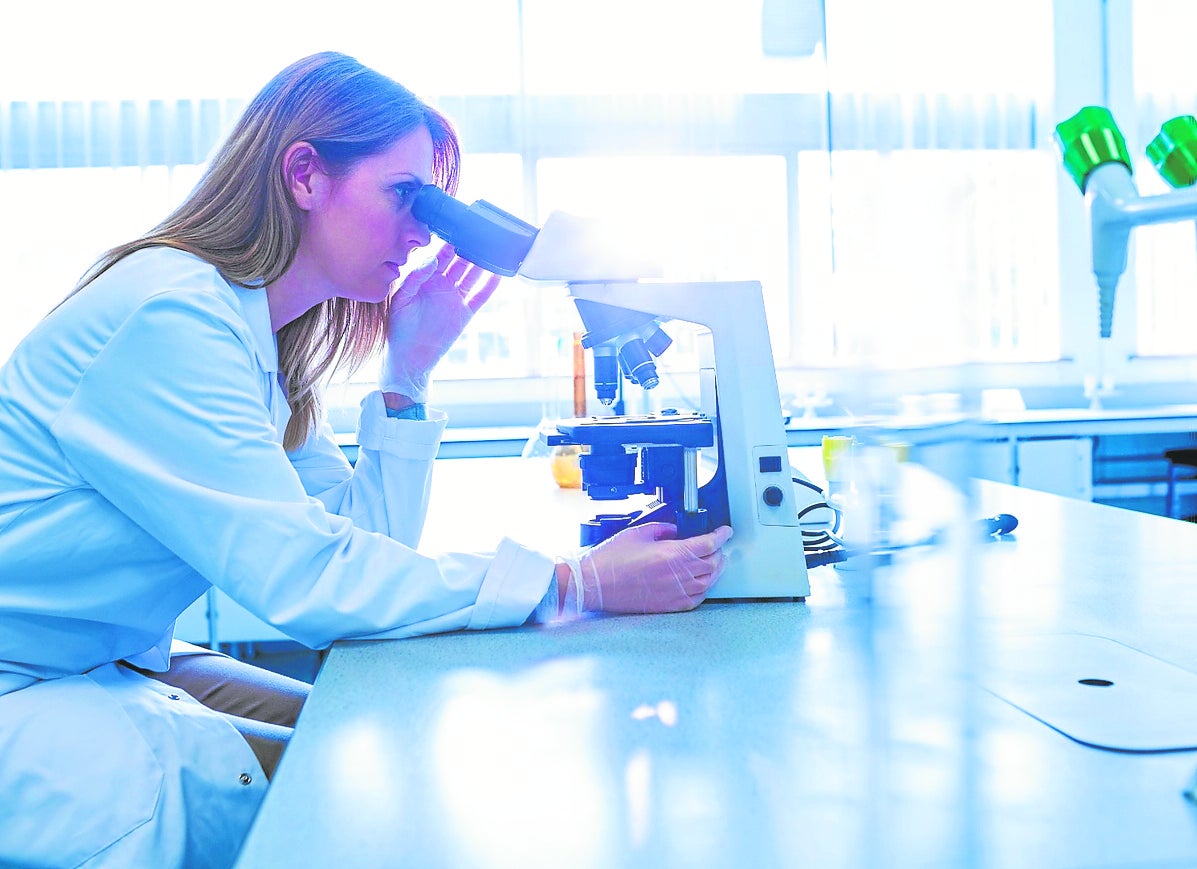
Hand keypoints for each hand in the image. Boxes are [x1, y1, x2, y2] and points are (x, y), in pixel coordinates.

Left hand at [380, 243, 500, 401]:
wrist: (410, 357)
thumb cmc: (400, 327)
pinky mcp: (465, 313)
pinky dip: (490, 286)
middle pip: (460, 262)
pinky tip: (498, 273)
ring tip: (493, 248)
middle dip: (469, 248)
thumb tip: (432, 260)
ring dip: (482, 263)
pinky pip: (480, 296)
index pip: (440, 256)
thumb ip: (415, 277)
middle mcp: (442, 285)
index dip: (449, 243)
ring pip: (472, 276)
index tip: (457, 229)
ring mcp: (455, 298)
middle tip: (480, 234)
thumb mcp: (401, 298)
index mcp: (425, 278)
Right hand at [557, 523, 733, 615]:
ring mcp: (674, 593)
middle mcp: (677, 575)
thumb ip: (662, 529)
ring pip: (708, 582)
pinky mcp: (668, 606)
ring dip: (715, 571)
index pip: (708, 544)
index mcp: (671, 554)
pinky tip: (702, 583)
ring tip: (714, 563)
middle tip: (718, 546)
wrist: (594, 584)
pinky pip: (696, 599)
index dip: (721, 536)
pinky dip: (704, 589)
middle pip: (712, 563)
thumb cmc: (610, 560)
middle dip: (719, 553)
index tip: (725, 532)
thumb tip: (675, 531)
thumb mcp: (637, 533)